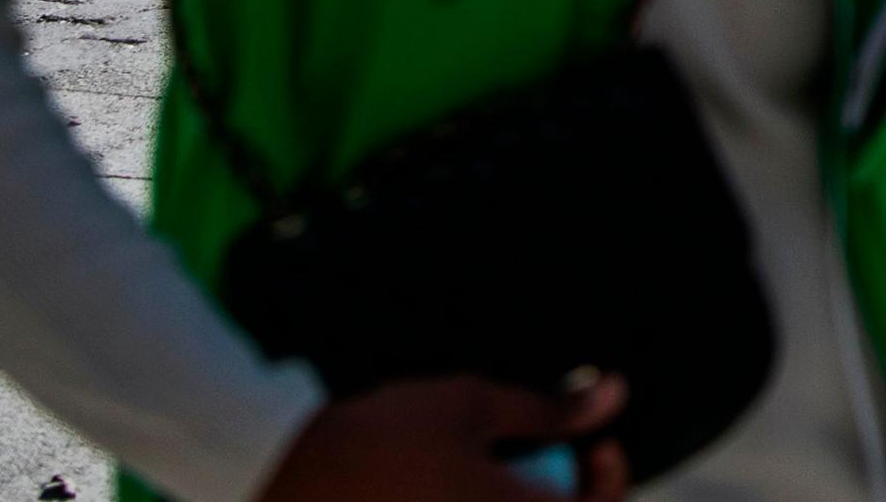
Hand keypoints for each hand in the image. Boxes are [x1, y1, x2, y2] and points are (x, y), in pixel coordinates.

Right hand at [258, 375, 626, 501]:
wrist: (271, 476)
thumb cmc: (375, 440)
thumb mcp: (467, 405)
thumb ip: (548, 409)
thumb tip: (614, 393)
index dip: (607, 478)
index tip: (593, 441)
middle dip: (552, 491)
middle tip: (528, 455)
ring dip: (501, 496)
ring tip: (468, 472)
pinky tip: (435, 492)